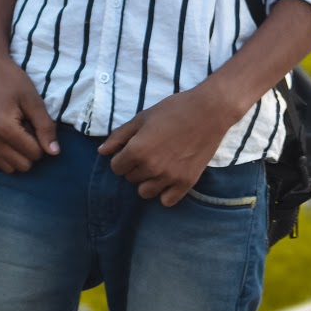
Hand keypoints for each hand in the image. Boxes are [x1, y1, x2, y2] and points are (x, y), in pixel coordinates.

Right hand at [0, 49, 58, 171]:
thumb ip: (45, 127)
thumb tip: (54, 153)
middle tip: (25, 127)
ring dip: (15, 153)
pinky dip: (2, 150)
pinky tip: (1, 131)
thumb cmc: (13, 81)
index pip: (35, 154)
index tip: (34, 124)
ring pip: (7, 167)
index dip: (41, 141)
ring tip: (13, 130)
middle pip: (22, 165)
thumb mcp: (34, 100)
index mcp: (3, 128)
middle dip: (28, 149)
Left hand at [98, 86, 231, 205]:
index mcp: (137, 151)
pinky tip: (169, 178)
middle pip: (130, 179)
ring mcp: (170, 177)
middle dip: (134, 167)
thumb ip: (120, 136)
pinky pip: (166, 201)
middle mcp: (151, 168)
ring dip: (147, 181)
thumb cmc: (174, 110)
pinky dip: (165, 192)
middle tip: (149, 152)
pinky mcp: (186, 183)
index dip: (121, 158)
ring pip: (145, 192)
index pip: (116, 168)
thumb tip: (101, 152)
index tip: (132, 149)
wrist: (209, 112)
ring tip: (158, 166)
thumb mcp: (142, 117)